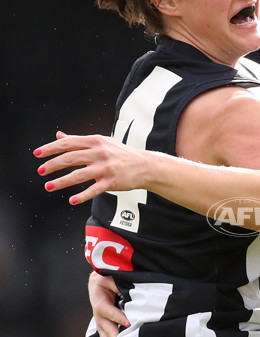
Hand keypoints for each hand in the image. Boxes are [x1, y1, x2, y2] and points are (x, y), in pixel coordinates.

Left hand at [34, 131, 148, 203]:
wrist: (145, 165)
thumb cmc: (121, 154)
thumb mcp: (102, 142)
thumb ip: (79, 140)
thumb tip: (59, 135)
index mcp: (95, 141)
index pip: (68, 143)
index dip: (51, 148)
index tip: (38, 154)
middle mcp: (99, 153)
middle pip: (70, 158)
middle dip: (52, 164)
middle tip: (41, 171)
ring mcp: (106, 168)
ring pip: (79, 175)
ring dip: (61, 181)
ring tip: (48, 186)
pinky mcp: (111, 181)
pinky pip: (94, 190)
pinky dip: (82, 196)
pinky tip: (72, 200)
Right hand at [89, 273, 128, 336]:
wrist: (97, 284)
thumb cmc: (106, 280)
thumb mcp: (111, 278)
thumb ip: (118, 284)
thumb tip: (127, 291)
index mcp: (100, 303)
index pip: (110, 312)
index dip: (119, 317)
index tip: (128, 324)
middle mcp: (99, 317)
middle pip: (106, 329)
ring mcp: (101, 325)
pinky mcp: (103, 330)